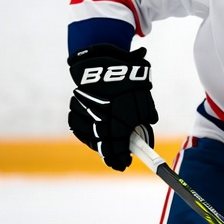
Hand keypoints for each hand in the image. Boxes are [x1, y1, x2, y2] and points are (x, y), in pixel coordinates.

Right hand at [68, 44, 157, 170]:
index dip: (120, 158)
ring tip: (105, 148)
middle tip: (116, 161)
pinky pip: (76, 125)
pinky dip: (84, 133)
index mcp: (121, 114)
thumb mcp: (143, 96)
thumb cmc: (128, 79)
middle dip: (110, 155)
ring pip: (89, 136)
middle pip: (103, 144)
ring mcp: (87, 110)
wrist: (104, 59)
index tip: (124, 164)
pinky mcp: (75, 104)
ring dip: (97, 144)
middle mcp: (102, 114)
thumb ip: (146, 115)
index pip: (119, 145)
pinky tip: (91, 136)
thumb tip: (147, 129)